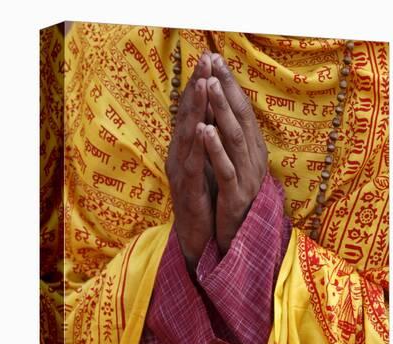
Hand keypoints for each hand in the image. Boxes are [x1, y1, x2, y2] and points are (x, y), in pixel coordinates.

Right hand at [165, 53, 214, 271]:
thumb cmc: (202, 198)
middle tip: (204, 60)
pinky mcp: (188, 190)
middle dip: (197, 88)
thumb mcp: (205, 165)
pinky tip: (201, 129)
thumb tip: (212, 116)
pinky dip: (197, 146)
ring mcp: (181, 172)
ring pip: (188, 136)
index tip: (209, 59)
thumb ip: (206, 142)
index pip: (193, 112)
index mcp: (187, 149)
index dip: (200, 86)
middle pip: (187, 117)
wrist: (195, 235)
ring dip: (195, 110)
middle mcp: (180, 156)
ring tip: (202, 84)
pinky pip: (193, 165)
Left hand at [203, 54, 267, 254]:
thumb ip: (230, 139)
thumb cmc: (233, 197)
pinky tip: (204, 130)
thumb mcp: (234, 164)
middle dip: (227, 89)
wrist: (237, 236)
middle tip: (214, 63)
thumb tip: (219, 109)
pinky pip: (225, 168)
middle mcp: (254, 159)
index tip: (217, 60)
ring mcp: (247, 177)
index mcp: (253, 150)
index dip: (231, 85)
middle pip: (241, 118)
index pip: (243, 111)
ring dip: (221, 111)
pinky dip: (214, 148)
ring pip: (235, 138)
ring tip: (210, 86)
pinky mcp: (235, 195)